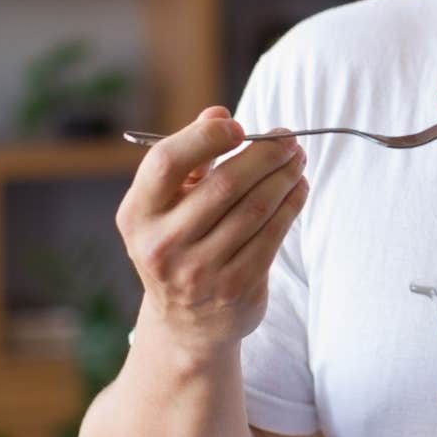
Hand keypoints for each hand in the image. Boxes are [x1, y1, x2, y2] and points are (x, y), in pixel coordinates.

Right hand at [115, 106, 309, 357]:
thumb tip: (218, 113)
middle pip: (225, 184)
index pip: (167, 162)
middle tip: (288, 138)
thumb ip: (191, 157)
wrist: (185, 323)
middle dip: (265, 154)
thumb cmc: (179, 242)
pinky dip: (292, 205)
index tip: (238, 125)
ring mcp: (199, 271)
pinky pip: (273, 235)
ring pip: (256, 208)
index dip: (205, 137)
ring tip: (298, 159)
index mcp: (138, 214)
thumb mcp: (168, 203)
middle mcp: (162, 245)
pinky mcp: (235, 288)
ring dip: (284, 176)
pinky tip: (299, 188)